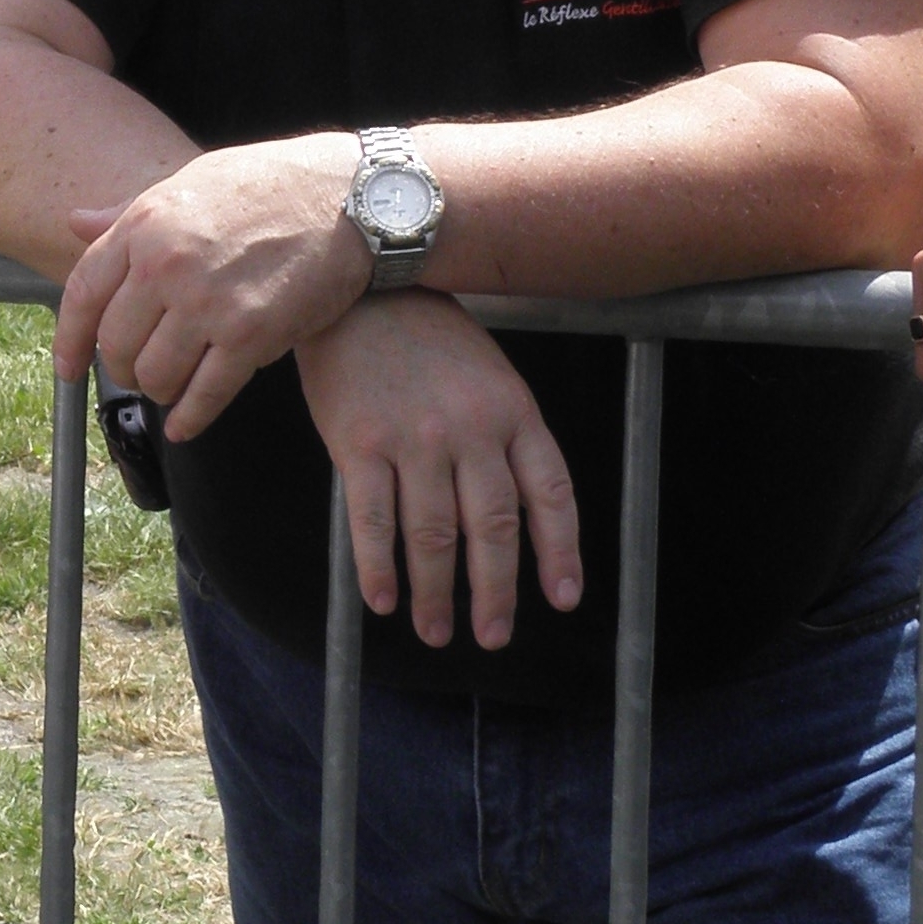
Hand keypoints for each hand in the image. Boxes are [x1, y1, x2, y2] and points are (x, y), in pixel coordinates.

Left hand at [55, 133, 367, 438]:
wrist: (352, 198)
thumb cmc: (270, 186)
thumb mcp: (190, 184)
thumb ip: (128, 215)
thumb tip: (73, 224)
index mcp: (144, 226)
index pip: (82, 296)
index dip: (68, 341)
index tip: (66, 368)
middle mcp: (167, 266)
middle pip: (116, 344)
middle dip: (122, 368)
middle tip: (138, 372)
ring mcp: (208, 303)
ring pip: (155, 376)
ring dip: (159, 391)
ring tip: (170, 387)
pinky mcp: (251, 336)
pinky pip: (205, 395)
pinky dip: (190, 418)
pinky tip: (185, 425)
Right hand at [296, 298, 580, 652]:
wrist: (361, 287)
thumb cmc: (427, 338)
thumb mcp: (490, 376)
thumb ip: (504, 438)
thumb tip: (511, 518)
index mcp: (514, 411)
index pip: (550, 494)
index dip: (559, 552)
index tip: (562, 598)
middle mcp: (472, 429)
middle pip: (494, 529)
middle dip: (496, 593)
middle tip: (493, 636)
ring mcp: (415, 438)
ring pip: (434, 536)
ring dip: (436, 595)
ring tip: (436, 632)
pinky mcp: (360, 443)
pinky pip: (373, 521)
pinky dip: (379, 569)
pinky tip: (384, 600)